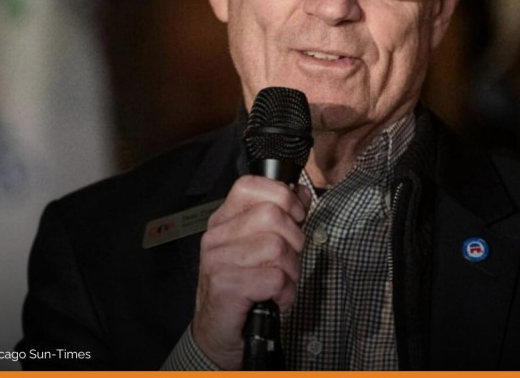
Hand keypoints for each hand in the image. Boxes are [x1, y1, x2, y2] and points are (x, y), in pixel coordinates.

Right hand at [191, 175, 311, 368]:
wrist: (216, 334)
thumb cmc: (242, 288)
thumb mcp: (257, 247)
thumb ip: (279, 219)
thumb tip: (302, 193)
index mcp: (223, 220)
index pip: (251, 185)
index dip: (283, 196)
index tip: (295, 217)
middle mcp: (216, 236)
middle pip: (273, 214)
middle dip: (295, 240)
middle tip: (287, 261)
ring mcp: (218, 260)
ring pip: (278, 247)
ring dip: (291, 271)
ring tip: (280, 284)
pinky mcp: (226, 286)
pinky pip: (275, 278)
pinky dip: (286, 293)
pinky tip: (276, 299)